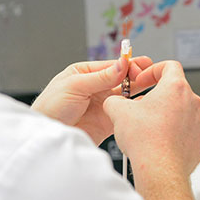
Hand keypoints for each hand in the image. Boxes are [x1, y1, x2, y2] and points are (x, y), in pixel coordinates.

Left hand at [31, 56, 152, 144]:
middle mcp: (96, 88)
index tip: (140, 65)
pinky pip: (125, 114)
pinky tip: (143, 107)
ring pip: (126, 96)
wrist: (47, 135)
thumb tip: (121, 64)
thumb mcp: (74, 86)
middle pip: (122, 79)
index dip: (127, 65)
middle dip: (137, 76)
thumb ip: (101, 77)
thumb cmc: (50, 108)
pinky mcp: (107, 122)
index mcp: (85, 74)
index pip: (112, 66)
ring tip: (152, 88)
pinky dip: (134, 111)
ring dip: (138, 92)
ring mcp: (103, 105)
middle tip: (151, 74)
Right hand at [103, 60, 199, 177]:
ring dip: (169, 115)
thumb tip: (114, 102)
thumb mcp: (118, 111)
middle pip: (176, 90)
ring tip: (151, 128)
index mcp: (176, 88)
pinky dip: (177, 132)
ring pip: (183, 111)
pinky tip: (162, 141)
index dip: (154, 70)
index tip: (144, 80)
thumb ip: (115, 99)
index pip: (170, 66)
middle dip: (159, 96)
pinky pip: (189, 130)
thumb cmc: (146, 140)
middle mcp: (193, 102)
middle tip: (142, 108)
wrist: (160, 169)